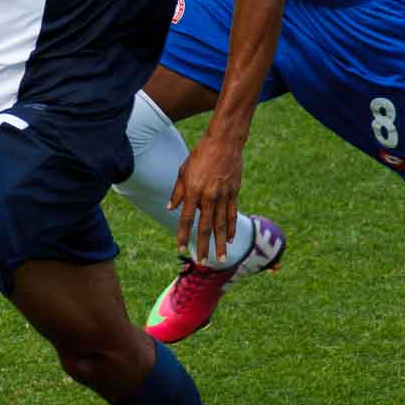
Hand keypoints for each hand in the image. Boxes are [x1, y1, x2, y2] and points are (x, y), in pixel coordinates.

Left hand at [168, 131, 243, 261]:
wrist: (224, 142)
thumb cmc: (200, 155)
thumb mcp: (183, 171)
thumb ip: (177, 192)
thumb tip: (170, 209)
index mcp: (193, 191)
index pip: (186, 218)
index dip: (183, 235)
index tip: (180, 249)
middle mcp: (208, 196)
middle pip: (205, 226)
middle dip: (203, 246)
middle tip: (203, 262)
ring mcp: (223, 195)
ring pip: (221, 225)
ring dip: (220, 243)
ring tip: (220, 259)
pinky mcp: (234, 192)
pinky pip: (232, 215)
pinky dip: (230, 228)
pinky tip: (229, 239)